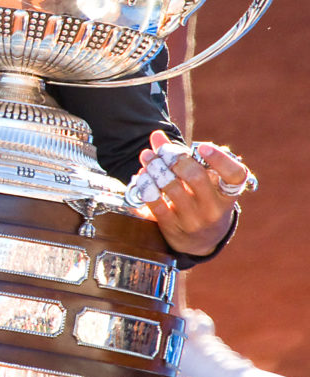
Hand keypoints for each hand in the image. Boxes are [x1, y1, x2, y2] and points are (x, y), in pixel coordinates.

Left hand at [127, 130, 252, 255]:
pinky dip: (147, 186)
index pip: (235, 175)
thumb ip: (183, 156)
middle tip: (162, 150)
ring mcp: (194, 221)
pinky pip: (156, 204)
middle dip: (175, 158)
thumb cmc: (202, 199)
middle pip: (195, 177)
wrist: (200, 241)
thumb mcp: (204, 180)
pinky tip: (143, 176)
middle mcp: (214, 209)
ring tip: (147, 158)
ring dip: (156, 169)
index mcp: (228, 194)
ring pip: (172, 189)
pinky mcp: (173, 228)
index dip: (220, 159)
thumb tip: (157, 136)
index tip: (202, 146)